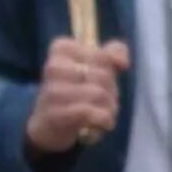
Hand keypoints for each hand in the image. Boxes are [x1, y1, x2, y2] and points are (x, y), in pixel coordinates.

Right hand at [23, 36, 132, 154]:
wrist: (48, 123)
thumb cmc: (76, 90)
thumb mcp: (94, 66)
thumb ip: (112, 53)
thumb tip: (122, 62)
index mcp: (62, 49)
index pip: (102, 56)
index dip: (110, 70)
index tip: (98, 78)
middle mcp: (53, 66)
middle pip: (103, 75)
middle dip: (111, 91)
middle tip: (103, 100)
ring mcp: (53, 91)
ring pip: (100, 95)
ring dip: (110, 107)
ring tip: (103, 112)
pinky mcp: (56, 114)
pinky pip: (92, 113)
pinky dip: (104, 120)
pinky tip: (102, 123)